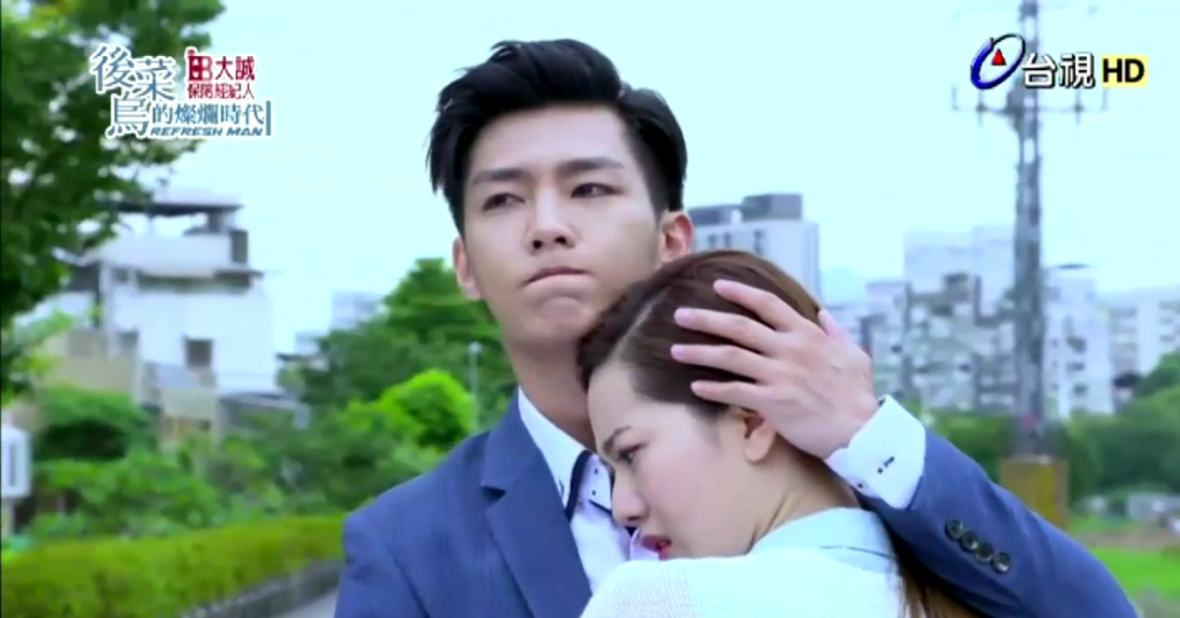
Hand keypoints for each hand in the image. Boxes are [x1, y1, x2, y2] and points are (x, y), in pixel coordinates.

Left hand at [669, 280, 878, 458]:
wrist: (861, 430)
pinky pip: (734, 391)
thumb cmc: (857, 394)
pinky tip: (695, 386)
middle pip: (738, 326)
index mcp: (806, 334)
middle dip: (706, 319)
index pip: (767, 305)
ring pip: (729, 357)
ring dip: (699, 352)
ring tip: (675, 350)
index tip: (717, 286)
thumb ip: (836, 331)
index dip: (740, 293)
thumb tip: (823, 313)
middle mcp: (788, 349)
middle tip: (680, 315)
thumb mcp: (854, 354)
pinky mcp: (772, 401)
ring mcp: (778, 374)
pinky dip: (712, 389)